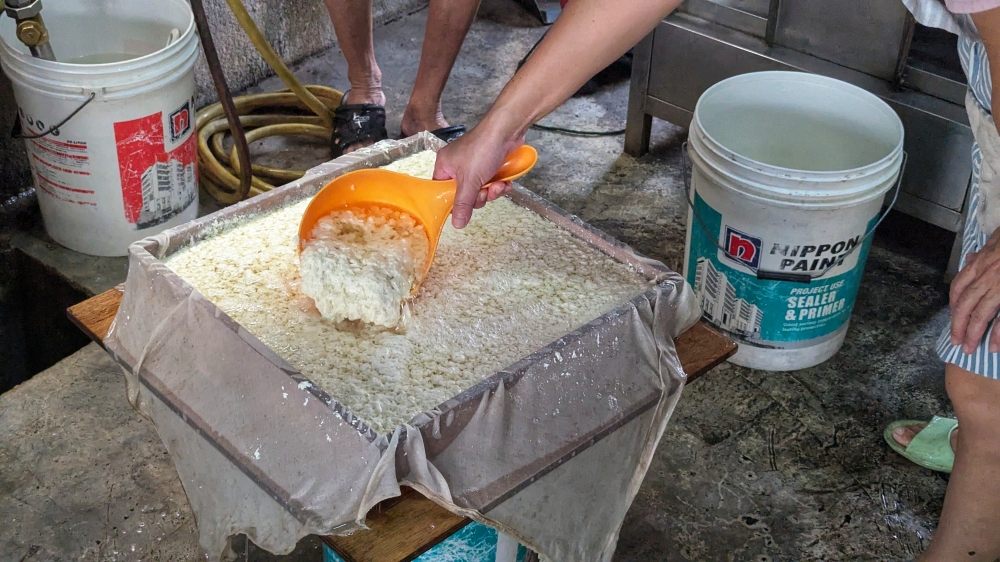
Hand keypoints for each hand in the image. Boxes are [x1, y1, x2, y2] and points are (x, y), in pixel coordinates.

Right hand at [433, 123, 523, 228]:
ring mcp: (474, 165)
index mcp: (444, 165)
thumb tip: (457, 224)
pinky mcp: (489, 164)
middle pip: (464, 194)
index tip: (465, 207)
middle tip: (485, 191)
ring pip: (480, 190)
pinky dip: (499, 184)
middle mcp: (457, 165)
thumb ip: (463, 204)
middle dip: (479, 196)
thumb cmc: (482, 150)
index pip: (442, 191)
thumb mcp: (469, 181)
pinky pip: (491, 182)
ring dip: (491, 191)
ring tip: (499, 185)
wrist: (507, 131)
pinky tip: (506, 182)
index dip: (454, 201)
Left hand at [950, 228, 999, 352]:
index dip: (953, 305)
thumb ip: (985, 253)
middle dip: (958, 325)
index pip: (958, 287)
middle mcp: (987, 276)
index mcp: (981, 264)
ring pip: (981, 314)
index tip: (953, 317)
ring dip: (973, 334)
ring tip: (969, 349)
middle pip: (964, 305)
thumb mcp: (997, 241)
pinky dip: (998, 335)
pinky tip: (994, 347)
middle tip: (956, 342)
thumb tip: (971, 259)